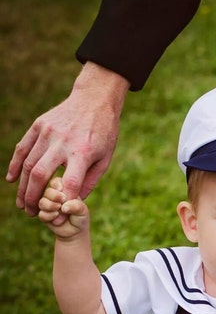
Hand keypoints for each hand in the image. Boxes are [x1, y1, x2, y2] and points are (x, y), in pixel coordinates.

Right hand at [6, 63, 128, 217]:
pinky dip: (16, 165)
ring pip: (29, 164)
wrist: (94, 99)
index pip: (70, 183)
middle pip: (41, 175)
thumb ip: (90, 181)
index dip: (63, 201)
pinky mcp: (39, 125)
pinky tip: (12, 180)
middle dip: (34, 198)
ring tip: (23, 204)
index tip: (59, 214)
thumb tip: (73, 202)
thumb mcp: (105, 159)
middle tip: (32, 213)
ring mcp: (48, 132)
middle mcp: (63, 142)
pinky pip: (23, 148)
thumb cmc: (104, 133)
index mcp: (83, 153)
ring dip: (23, 187)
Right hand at [38, 178, 89, 238]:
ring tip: (58, 209)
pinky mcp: (43, 215)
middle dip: (54, 195)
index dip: (57, 185)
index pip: (56, 182)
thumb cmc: (80, 217)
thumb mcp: (82, 210)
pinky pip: (41, 214)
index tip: (62, 190)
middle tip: (62, 200)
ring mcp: (47, 205)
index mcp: (63, 190)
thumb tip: (64, 207)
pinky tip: (56, 217)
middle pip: (48, 191)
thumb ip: (76, 206)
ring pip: (42, 202)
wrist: (76, 231)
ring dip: (50, 206)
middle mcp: (53, 196)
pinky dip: (48, 216)